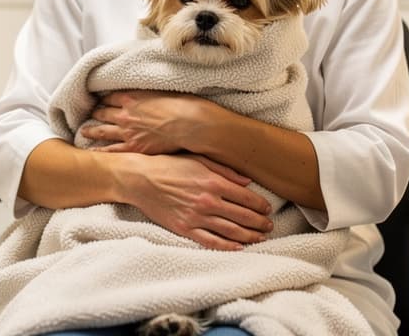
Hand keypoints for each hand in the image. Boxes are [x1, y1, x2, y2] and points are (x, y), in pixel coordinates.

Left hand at [84, 90, 212, 154]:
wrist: (189, 124)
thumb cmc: (182, 105)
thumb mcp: (162, 91)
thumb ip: (148, 93)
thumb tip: (144, 91)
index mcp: (131, 97)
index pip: (110, 97)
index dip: (104, 98)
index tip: (100, 100)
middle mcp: (125, 114)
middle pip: (103, 112)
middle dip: (95, 112)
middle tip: (89, 113)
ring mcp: (127, 132)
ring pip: (102, 130)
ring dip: (91, 130)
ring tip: (84, 131)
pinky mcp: (133, 147)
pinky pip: (112, 150)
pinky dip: (100, 150)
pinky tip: (92, 151)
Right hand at [117, 153, 273, 250]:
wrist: (139, 179)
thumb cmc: (168, 165)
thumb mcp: (198, 160)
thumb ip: (224, 170)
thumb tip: (247, 181)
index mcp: (213, 182)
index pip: (246, 197)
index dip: (260, 205)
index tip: (268, 209)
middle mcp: (208, 201)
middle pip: (242, 216)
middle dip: (259, 223)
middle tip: (269, 226)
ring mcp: (196, 217)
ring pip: (230, 231)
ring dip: (249, 235)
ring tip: (260, 238)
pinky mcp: (185, 229)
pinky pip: (210, 241)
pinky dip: (227, 246)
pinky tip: (239, 247)